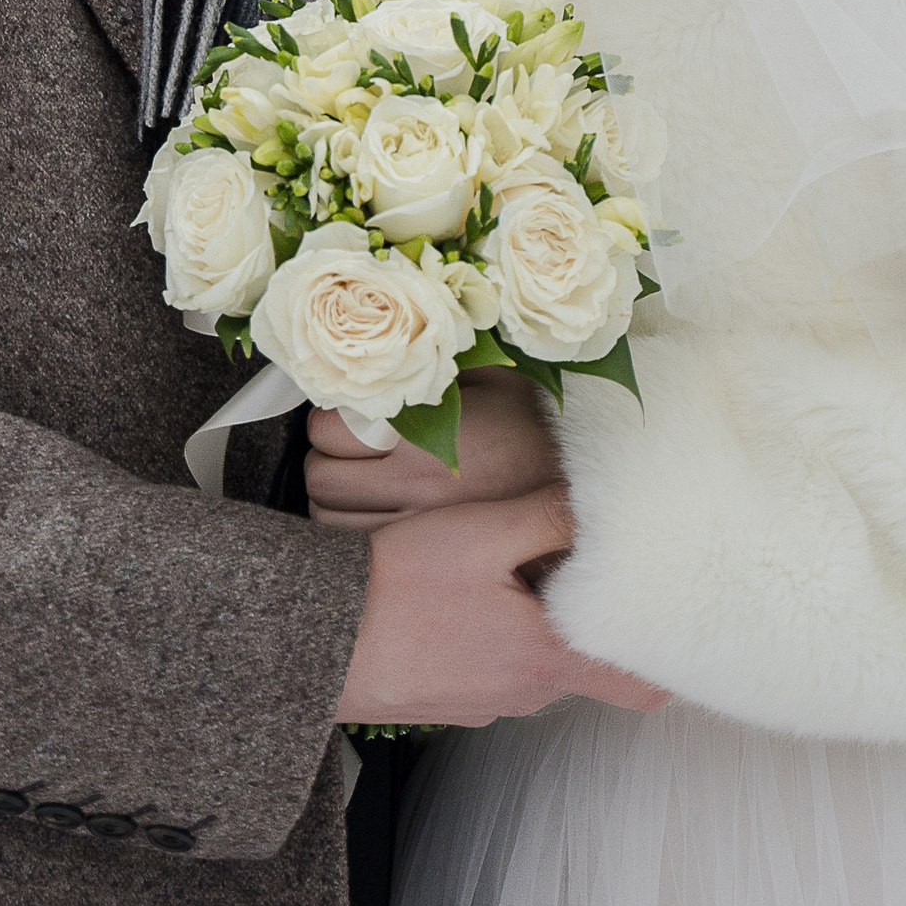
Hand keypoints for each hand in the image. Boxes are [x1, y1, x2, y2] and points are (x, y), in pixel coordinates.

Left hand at [305, 370, 561, 531]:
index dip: (330, 420)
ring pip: (330, 522)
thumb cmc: (538, 424)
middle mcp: (414, 487)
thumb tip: (384, 346)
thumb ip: (432, 365)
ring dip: (336, 499)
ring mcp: (418, 531)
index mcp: (424, 433)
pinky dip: (354, 533)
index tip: (349, 417)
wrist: (586, 490)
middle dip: (326, 460)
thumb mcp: (490, 374)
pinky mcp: (425, 560)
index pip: (329, 430)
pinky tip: (376, 516)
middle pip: (320, 479)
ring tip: (361, 483)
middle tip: (349, 451)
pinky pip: (358, 552)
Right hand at [334, 484, 667, 727]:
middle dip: (582, 612)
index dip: (666, 653)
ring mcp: (484, 703)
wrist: (311, 646)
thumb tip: (602, 506)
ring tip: (497, 566)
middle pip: (583, 658)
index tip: (669, 611)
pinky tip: (454, 596)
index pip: (643, 683)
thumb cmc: (395, 588)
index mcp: (549, 657)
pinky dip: (486, 633)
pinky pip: (489, 664)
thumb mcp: (481, 533)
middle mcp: (525, 693)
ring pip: (532, 658)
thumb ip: (551, 518)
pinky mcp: (448, 700)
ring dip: (527, 619)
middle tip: (569, 557)